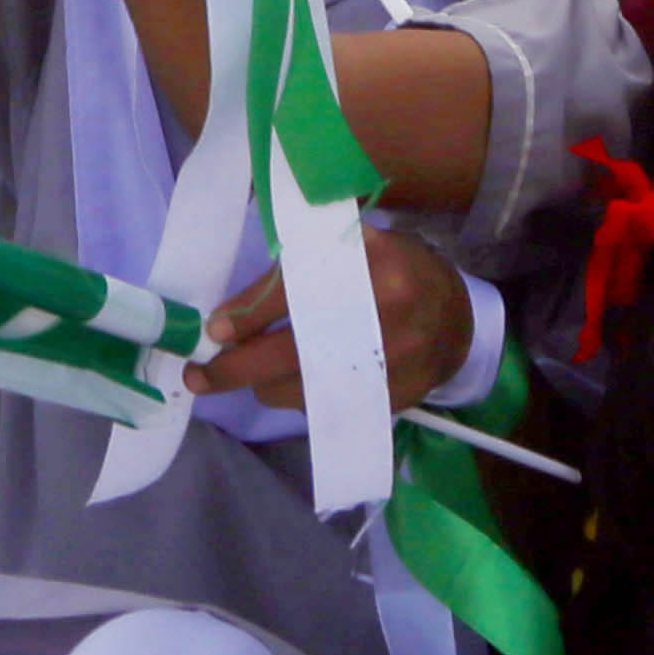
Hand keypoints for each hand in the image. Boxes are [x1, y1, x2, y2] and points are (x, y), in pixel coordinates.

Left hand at [191, 227, 477, 411]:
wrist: (454, 319)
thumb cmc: (392, 270)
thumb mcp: (356, 245)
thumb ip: (303, 263)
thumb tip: (233, 310)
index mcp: (372, 266)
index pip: (295, 293)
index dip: (249, 315)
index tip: (214, 330)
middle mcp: (382, 320)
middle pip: (289, 356)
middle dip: (234, 370)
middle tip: (199, 376)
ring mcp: (386, 368)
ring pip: (298, 391)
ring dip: (263, 384)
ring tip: (249, 370)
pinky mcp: (385, 403)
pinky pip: (321, 409)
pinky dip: (295, 397)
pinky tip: (288, 381)